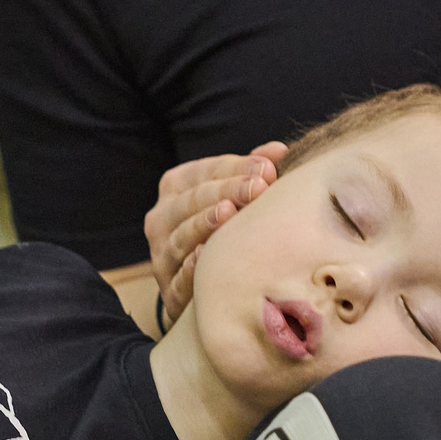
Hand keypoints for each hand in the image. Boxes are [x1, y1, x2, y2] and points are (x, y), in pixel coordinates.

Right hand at [147, 144, 285, 329]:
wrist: (195, 284)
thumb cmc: (220, 228)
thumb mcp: (230, 193)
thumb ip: (250, 172)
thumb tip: (279, 150)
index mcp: (175, 188)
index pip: (203, 172)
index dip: (235, 168)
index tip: (268, 168)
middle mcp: (161, 219)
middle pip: (191, 201)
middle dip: (225, 191)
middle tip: (257, 188)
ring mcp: (162, 254)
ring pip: (180, 236)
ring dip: (204, 224)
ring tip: (229, 213)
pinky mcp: (168, 289)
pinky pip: (176, 278)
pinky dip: (189, 268)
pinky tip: (206, 256)